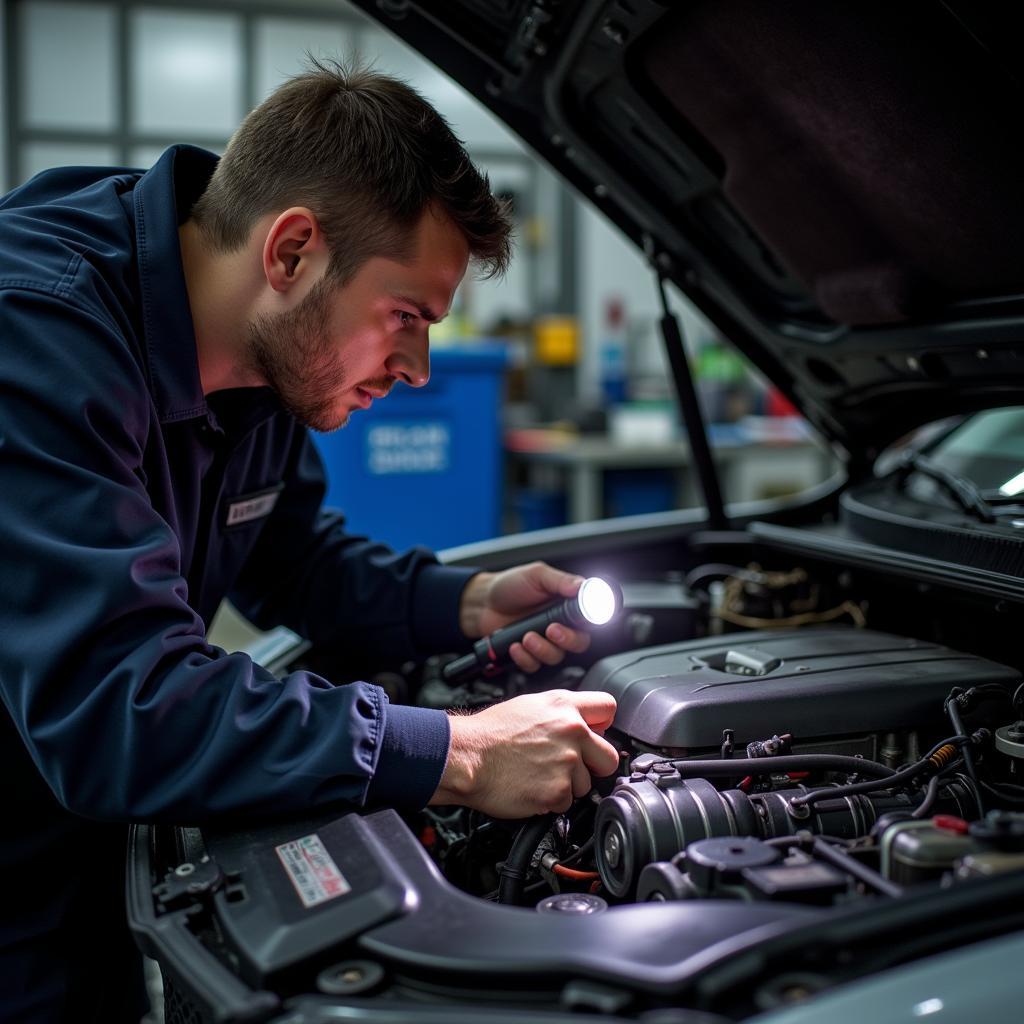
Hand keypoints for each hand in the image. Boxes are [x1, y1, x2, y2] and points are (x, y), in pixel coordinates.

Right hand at [429, 689, 619, 816]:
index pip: (608, 708)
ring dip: (567, 785)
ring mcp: (567, 762)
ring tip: (538, 775)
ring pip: (586, 784)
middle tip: (569, 767)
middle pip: (609, 757)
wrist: (467, 757)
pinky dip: (551, 801)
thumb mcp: (529, 706)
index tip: (596, 735)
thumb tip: (583, 722)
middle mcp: (571, 731)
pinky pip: (566, 803)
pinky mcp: (558, 791)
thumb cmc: (490, 733)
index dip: (603, 725)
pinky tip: (532, 787)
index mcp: (564, 706)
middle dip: (594, 765)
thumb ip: (562, 712)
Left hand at [458, 562, 591, 672]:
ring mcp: (544, 641)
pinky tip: (514, 645)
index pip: (588, 620)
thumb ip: (561, 581)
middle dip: (567, 640)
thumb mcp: (537, 575)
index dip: (587, 624)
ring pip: (556, 656)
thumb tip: (582, 586)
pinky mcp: (529, 654)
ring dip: (542, 649)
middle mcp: (559, 624)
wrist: (481, 602)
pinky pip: (534, 665)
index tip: (577, 622)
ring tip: (526, 636)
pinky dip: (524, 657)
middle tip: (552, 630)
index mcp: (566, 605)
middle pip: (578, 643)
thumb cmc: (510, 585)